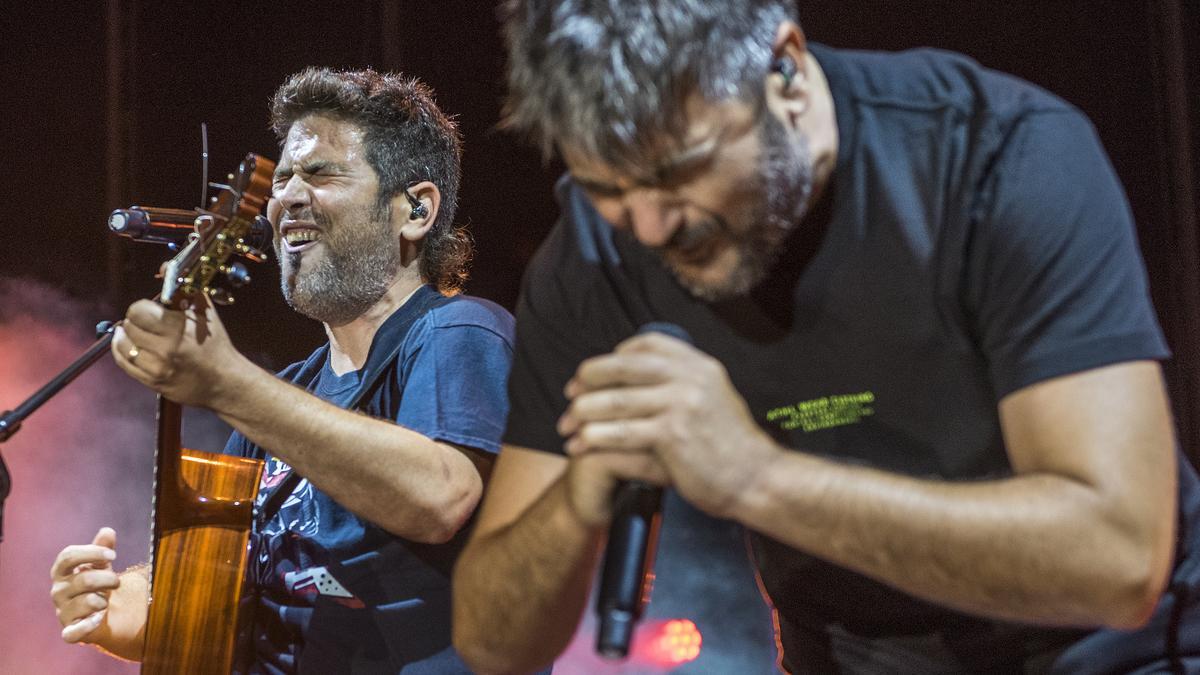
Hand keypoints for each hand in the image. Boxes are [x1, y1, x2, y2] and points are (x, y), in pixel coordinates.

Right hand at [50, 528, 118, 643]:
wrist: (99, 611)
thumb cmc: (97, 582)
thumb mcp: (101, 564)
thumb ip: (103, 548)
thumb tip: (107, 531)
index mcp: (62, 571)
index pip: (68, 556)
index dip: (91, 553)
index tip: (113, 555)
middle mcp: (58, 591)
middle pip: (84, 579)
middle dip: (108, 579)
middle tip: (117, 581)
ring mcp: (62, 612)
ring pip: (87, 602)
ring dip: (104, 600)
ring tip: (107, 601)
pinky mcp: (70, 632)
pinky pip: (74, 632)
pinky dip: (87, 626)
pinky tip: (98, 618)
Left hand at [111, 295, 244, 407]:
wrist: (224, 381)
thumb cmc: (215, 345)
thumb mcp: (207, 313)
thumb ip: (186, 288)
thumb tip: (165, 267)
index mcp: (179, 329)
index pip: (139, 311)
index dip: (142, 307)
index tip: (150, 309)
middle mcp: (165, 349)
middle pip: (129, 326)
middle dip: (136, 321)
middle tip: (146, 322)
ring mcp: (156, 368)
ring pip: (123, 345)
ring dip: (127, 336)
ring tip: (138, 334)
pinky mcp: (151, 382)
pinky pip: (123, 363)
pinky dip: (123, 351)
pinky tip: (130, 346)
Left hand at [557, 332, 780, 519]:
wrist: (756, 478)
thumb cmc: (730, 446)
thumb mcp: (712, 398)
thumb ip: (680, 383)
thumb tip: (637, 378)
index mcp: (699, 365)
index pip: (646, 344)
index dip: (614, 356)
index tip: (595, 373)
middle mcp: (690, 377)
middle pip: (622, 367)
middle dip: (588, 380)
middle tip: (569, 396)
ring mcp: (680, 403)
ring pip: (615, 401)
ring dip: (583, 413)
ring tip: (566, 426)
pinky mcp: (671, 434)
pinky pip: (619, 432)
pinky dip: (593, 439)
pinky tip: (579, 447)